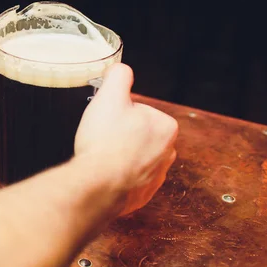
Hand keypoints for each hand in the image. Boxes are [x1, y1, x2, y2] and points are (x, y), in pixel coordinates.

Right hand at [73, 63, 177, 215]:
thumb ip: (119, 76)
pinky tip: (102, 172)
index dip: (118, 112)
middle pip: (137, 134)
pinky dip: (115, 175)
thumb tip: (121, 70)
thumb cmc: (106, 141)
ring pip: (132, 156)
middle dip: (119, 134)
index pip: (138, 111)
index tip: (106, 120)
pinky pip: (127, 179)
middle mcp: (167, 153)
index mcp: (166, 127)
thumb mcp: (110, 96)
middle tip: (101, 137)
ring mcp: (155, 177)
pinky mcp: (142, 195)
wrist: (99, 184)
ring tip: (100, 156)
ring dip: (117, 155)